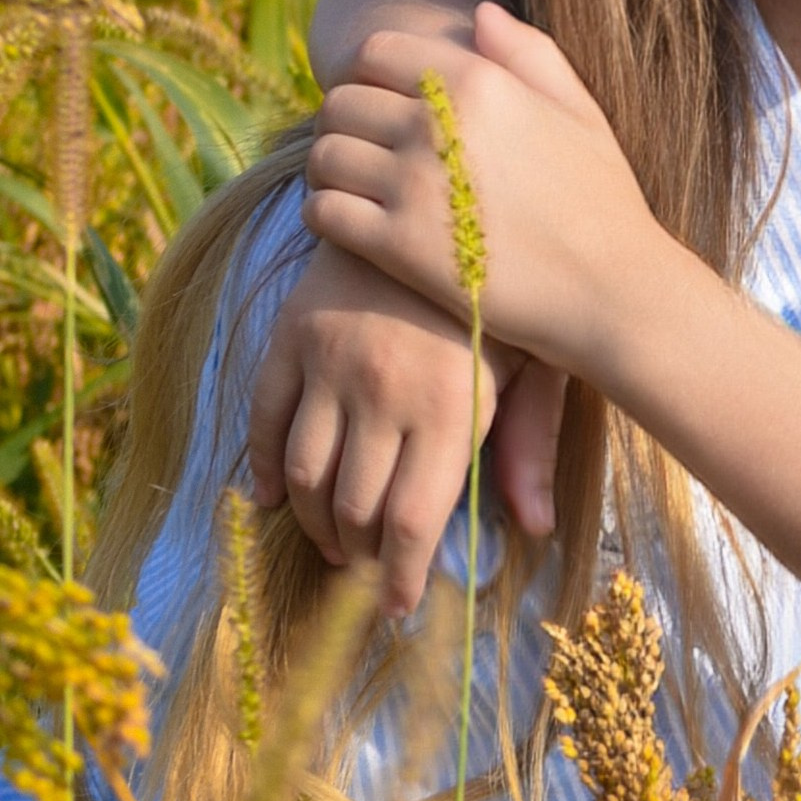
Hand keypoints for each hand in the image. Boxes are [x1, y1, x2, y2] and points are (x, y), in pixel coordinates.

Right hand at [248, 238, 567, 612]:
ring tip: (336, 542)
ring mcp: (331, 362)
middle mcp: (383, 391)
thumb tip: (536, 530)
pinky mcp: (291, 335)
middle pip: (354, 509)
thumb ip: (531, 443)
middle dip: (360, 559)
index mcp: (451, 405)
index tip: (400, 607)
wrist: (438, 193)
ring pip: (303, 475)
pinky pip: (264, 419)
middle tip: (368, 577)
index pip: (414, 522)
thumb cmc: (502, 287)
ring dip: (314, 523)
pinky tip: (275, 497)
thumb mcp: (537, 359)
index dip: (403, 579)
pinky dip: (263, 469)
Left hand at [304, 2, 687, 387]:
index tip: (378, 102)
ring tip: (351, 186)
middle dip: (343, 123)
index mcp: (479, 81)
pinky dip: (324, 213)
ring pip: (324, 155)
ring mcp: (413, 185)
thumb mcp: (580, 111)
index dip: (366, 75)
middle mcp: (437, 124)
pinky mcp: (396, 246)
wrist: (611, 290)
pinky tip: (350, 224)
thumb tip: (479, 14)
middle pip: (340, 102)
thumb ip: (530, 53)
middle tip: (362, 149)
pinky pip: (323, 211)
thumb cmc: (602, 200)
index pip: (376, 52)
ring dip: (330, 169)